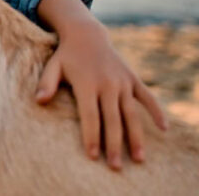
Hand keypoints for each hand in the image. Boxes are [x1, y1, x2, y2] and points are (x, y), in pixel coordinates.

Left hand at [35, 18, 166, 169]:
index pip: (90, 115)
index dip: (92, 136)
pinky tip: (164, 129)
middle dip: (114, 144)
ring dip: (136, 136)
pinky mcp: (132, 78)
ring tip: (139, 158)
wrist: (86, 34)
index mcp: (86, 83)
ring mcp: (122, 81)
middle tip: (116, 167)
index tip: (93, 156)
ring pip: (131, 113)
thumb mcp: (52, 66)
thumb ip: (46, 83)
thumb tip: (39, 101)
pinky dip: (157, 111)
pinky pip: (147, 97)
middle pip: (112, 120)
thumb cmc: (66, 56)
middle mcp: (106, 84)